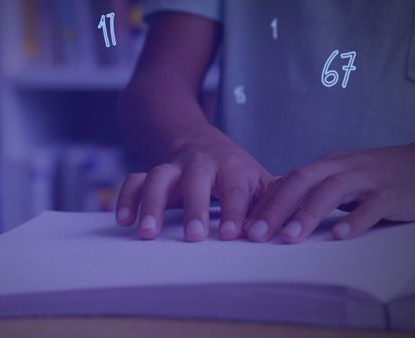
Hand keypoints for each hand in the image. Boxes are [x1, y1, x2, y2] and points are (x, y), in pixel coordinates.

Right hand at [116, 127, 272, 241]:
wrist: (198, 140)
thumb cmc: (234, 171)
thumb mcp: (258, 180)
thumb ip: (272, 201)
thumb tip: (289, 225)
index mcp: (232, 167)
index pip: (236, 188)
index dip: (235, 211)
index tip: (231, 235)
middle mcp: (201, 164)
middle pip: (196, 178)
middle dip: (194, 207)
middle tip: (194, 236)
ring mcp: (174, 167)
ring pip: (159, 176)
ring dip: (152, 203)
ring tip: (147, 233)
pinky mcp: (152, 173)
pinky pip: (135, 180)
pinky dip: (126, 198)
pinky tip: (124, 220)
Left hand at [245, 140, 414, 243]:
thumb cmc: (380, 174)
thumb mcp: (342, 176)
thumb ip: (314, 189)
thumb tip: (278, 205)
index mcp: (327, 165)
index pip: (289, 181)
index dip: (265, 202)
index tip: (244, 225)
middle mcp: (342, 167)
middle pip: (302, 182)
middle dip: (275, 208)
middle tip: (255, 234)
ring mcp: (368, 177)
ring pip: (332, 191)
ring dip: (308, 214)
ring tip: (289, 237)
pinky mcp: (393, 191)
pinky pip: (372, 205)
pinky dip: (355, 219)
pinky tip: (341, 235)